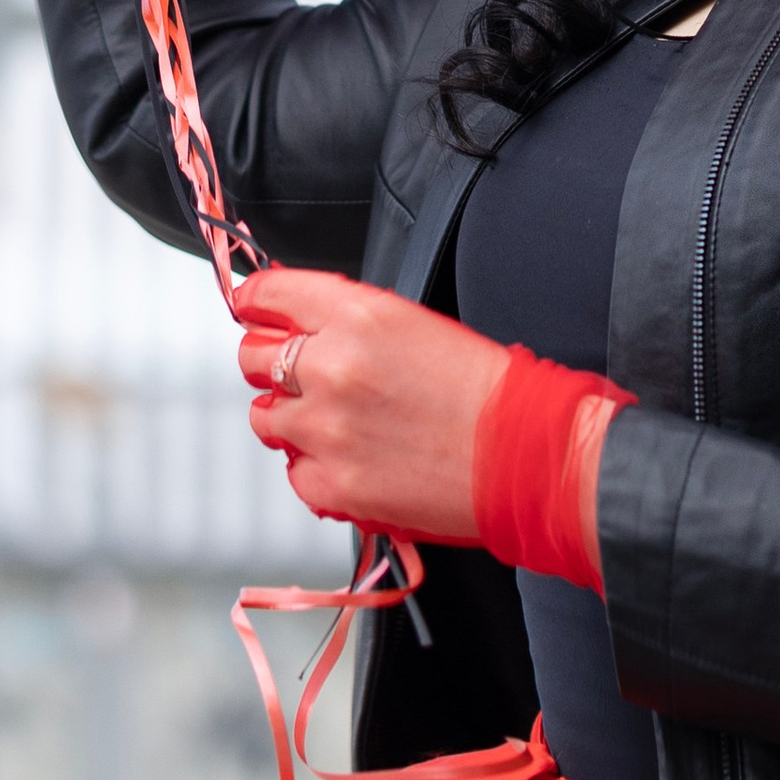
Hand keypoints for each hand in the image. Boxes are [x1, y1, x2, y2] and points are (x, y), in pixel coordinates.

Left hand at [239, 268, 506, 547]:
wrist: (526, 455)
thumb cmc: (489, 393)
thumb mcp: (417, 325)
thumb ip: (351, 324)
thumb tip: (306, 329)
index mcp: (358, 316)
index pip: (269, 296)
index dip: (258, 304)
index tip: (255, 310)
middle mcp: (332, 368)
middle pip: (252, 356)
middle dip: (272, 363)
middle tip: (302, 375)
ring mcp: (326, 430)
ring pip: (264, 417)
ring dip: (291, 418)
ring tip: (337, 425)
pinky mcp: (332, 483)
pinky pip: (294, 472)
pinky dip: (315, 468)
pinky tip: (354, 460)